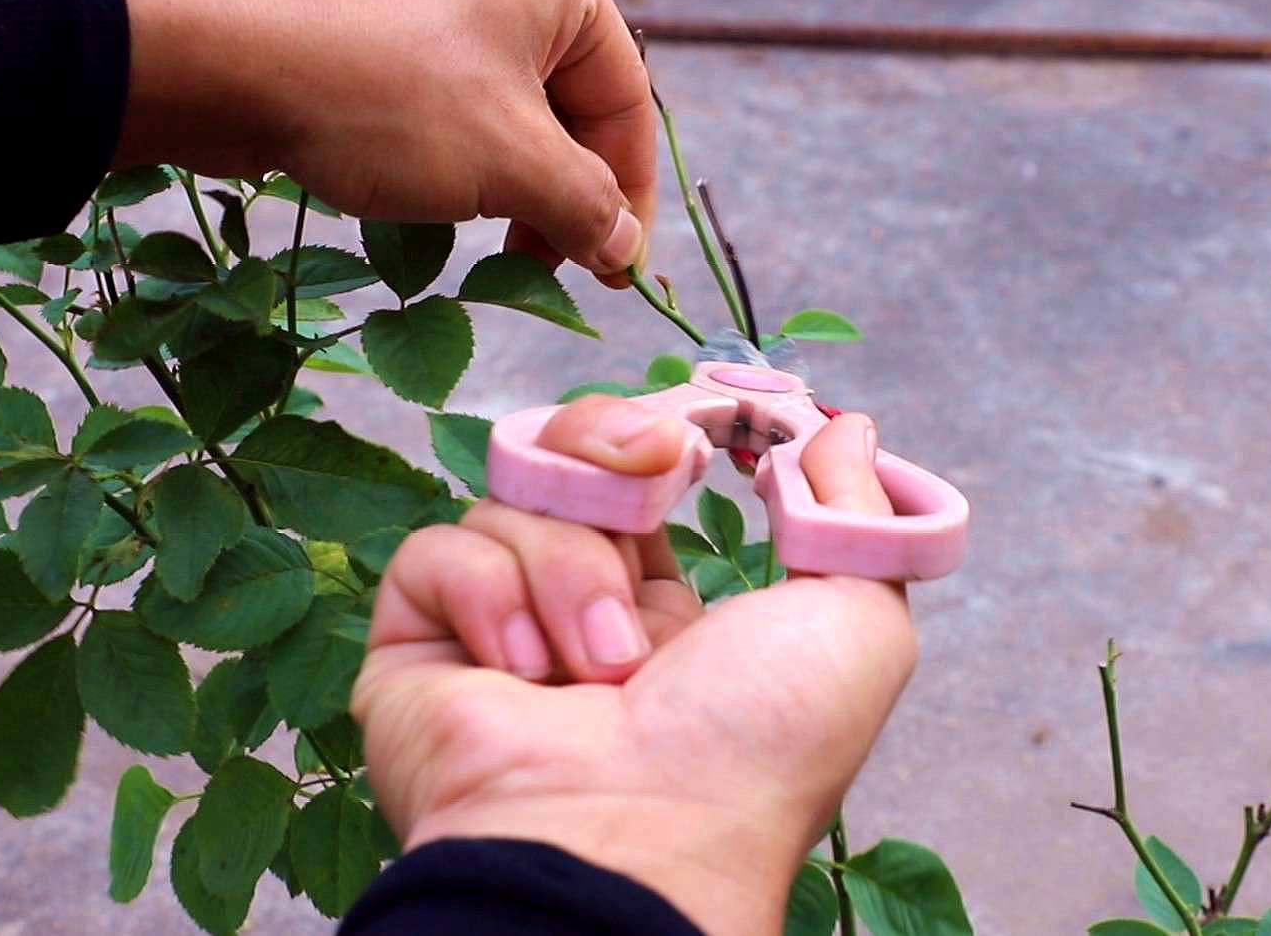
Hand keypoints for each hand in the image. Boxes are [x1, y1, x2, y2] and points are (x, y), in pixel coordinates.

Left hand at [103, 0, 654, 285]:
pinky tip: (431, 203)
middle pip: (566, 102)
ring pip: (504, 106)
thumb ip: (585, 207)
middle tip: (550, 269)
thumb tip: (623, 247)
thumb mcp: (510, 165)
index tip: (618, 274)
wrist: (221, 61)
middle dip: (563, 193)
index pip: (626, 100)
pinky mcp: (375, 19)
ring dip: (509, 184)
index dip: (630, 198)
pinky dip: (455, 156)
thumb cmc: (384, 98)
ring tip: (490, 245)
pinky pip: (444, 96)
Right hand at [351, 396, 916, 933]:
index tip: (699, 431)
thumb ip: (852, 515)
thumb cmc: (757, 752)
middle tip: (651, 471)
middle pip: (565, 460)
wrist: (640, 840)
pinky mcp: (415, 649)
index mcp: (664, 613)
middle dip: (610, 447)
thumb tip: (842, 431)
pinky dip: (491, 596)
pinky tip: (527, 672)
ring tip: (603, 666)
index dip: (661, 436)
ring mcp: (491, 632)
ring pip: (510, 502)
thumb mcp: (855, 623)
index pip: (638, 476)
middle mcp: (572, 615)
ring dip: (572, 566)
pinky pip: (437, 553)